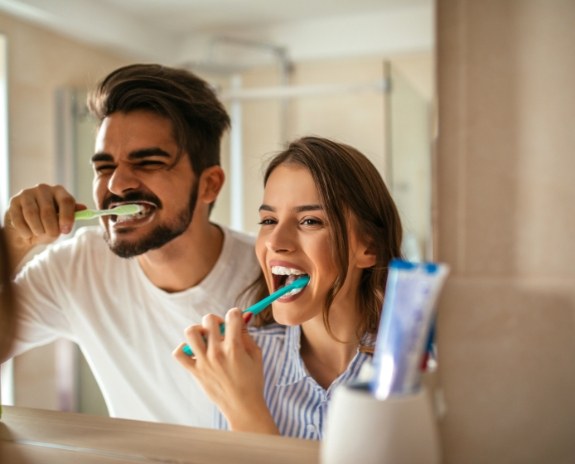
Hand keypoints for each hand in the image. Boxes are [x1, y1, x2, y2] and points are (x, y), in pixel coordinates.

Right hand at [4, 184, 84, 271]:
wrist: (27, 228)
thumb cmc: (49, 224)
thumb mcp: (63, 220)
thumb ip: (72, 215)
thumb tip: (84, 208)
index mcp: (60, 191)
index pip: (66, 201)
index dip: (67, 217)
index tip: (65, 231)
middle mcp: (43, 189)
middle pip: (48, 210)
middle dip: (51, 228)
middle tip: (52, 235)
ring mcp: (27, 193)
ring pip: (32, 214)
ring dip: (37, 229)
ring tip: (39, 234)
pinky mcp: (14, 201)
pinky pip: (19, 218)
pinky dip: (25, 230)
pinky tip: (28, 234)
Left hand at [173, 308, 278, 433]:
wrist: (243, 407)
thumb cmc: (252, 381)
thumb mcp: (255, 354)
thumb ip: (247, 334)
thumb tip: (241, 317)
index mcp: (234, 347)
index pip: (232, 315)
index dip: (236, 313)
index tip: (236, 318)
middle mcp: (216, 352)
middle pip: (209, 319)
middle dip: (217, 320)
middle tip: (221, 330)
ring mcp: (203, 362)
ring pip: (191, 332)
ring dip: (199, 329)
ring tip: (206, 338)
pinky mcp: (195, 371)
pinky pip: (179, 353)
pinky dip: (184, 348)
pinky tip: (195, 350)